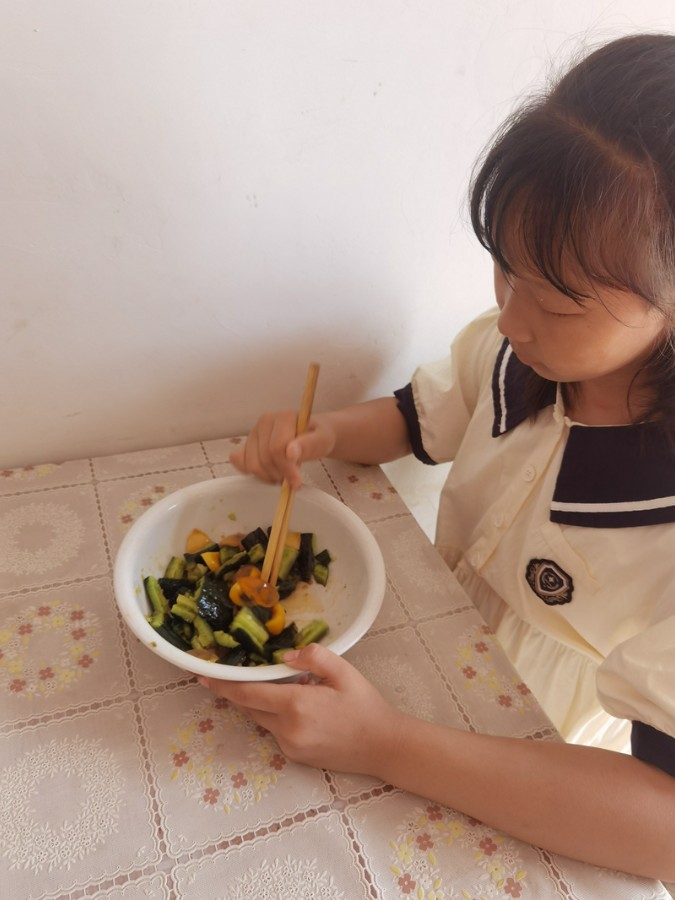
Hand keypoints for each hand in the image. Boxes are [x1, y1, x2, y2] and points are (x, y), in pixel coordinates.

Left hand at [196, 644, 402, 773]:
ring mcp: (289, 746)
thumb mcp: (343, 672)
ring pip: (261, 719)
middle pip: (249, 707)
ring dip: (260, 702)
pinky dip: (277, 715)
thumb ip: (312, 657)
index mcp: (296, 705)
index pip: (247, 694)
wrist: (383, 746)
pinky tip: (300, 705)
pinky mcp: (295, 756)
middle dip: (236, 691)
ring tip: (282, 686)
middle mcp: (286, 729)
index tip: (201, 675)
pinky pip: (275, 730)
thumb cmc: (365, 705)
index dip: (222, 685)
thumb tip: (283, 658)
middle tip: (222, 674)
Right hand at [230, 411, 336, 488]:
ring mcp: (253, 432)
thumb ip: (310, 445)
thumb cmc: (318, 437)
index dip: (286, 469)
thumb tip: (291, 452)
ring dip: (267, 476)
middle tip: (290, 479)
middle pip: (263, 458)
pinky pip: (239, 461)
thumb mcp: (323, 441)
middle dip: (278, 474)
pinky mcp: (246, 443)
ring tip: (282, 475)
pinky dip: (251, 472)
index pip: (276, 449)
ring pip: (251, 463)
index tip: (296, 482)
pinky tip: (267, 472)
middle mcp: (265, 421)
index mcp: (283, 417)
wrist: (314, 434)